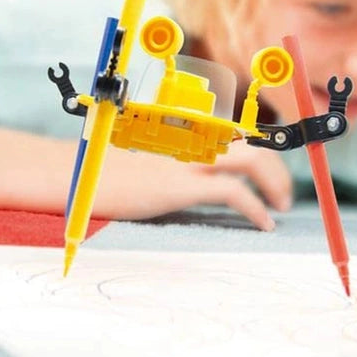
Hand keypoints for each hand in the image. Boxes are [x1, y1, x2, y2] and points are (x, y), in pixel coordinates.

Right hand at [93, 138, 292, 230]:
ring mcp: (188, 161)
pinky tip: (263, 223)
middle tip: (283, 197)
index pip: (239, 136)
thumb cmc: (105, 171)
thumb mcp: (148, 160)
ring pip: (253, 161)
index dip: (264, 156)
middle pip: (255, 145)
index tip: (273, 177)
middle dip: (278, 170)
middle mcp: (193, 141)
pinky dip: (256, 209)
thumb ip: (177, 163)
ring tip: (280, 208)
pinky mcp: (180, 185)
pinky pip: (232, 192)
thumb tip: (202, 179)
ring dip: (275, 185)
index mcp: (188, 133)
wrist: (72, 174)